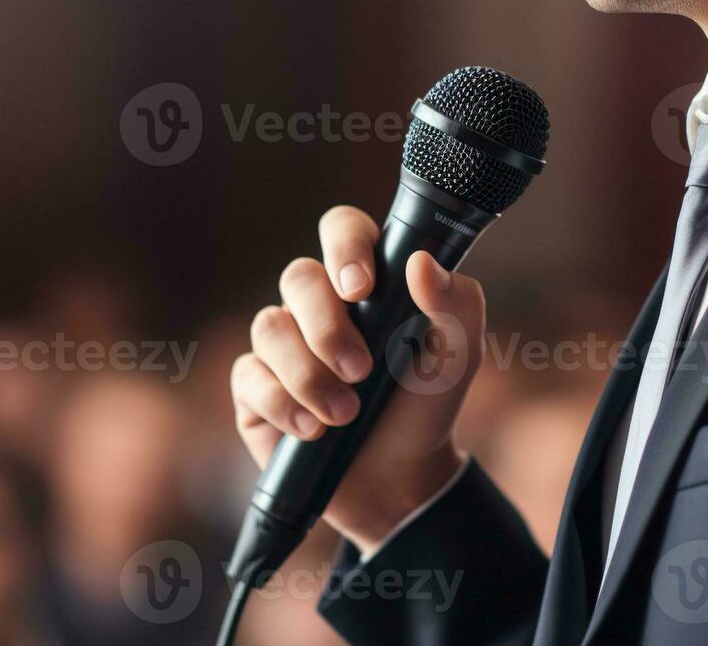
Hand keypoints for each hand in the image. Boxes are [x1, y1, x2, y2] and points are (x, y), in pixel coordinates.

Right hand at [230, 205, 484, 552]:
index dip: (344, 246)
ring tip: (344, 414)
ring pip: (270, 327)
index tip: (360, 286)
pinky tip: (312, 429)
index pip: (343, 229)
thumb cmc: (425, 404)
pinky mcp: (255, 386)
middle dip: (327, 327)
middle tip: (360, 371)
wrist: (398, 478)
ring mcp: (283, 342)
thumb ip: (455, 303)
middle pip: (298, 277)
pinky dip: (282, 404)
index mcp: (367, 280)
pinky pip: (249, 376)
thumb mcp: (458, 356)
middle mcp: (318, 302)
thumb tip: (422, 262)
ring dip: (308, 374)